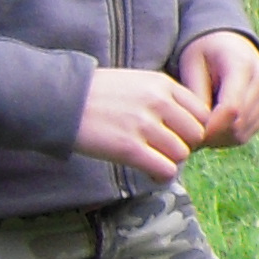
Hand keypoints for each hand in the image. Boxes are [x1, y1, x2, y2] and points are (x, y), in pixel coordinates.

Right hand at [74, 68, 210, 178]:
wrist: (57, 100)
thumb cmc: (96, 94)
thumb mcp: (136, 82)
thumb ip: (163, 98)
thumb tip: (187, 122)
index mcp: (163, 84)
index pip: (201, 113)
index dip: (192, 129)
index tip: (176, 136)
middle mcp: (158, 102)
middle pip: (195, 135)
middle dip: (183, 146)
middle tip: (163, 150)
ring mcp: (143, 125)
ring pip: (181, 153)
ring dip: (169, 161)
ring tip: (152, 160)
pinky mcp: (128, 148)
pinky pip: (165, 169)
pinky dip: (160, 176)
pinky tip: (148, 172)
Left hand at [176, 31, 258, 147]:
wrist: (228, 42)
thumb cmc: (204, 52)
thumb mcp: (192, 65)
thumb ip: (196, 95)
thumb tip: (200, 129)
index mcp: (243, 65)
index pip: (232, 108)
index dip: (210, 126)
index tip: (189, 132)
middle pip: (238, 123)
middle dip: (212, 135)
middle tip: (188, 136)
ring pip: (243, 132)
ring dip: (218, 138)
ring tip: (198, 130)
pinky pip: (248, 132)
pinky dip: (227, 136)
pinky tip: (212, 128)